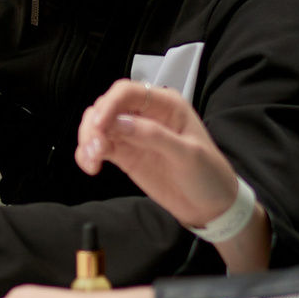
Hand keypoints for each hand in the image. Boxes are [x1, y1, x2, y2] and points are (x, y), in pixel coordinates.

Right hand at [75, 80, 238, 227]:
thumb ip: (154, 136)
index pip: (128, 92)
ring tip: (91, 161)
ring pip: (98, 125)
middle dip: (94, 125)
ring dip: (88, 140)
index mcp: (165, 105)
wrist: (211, 205)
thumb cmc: (208, 174)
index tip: (99, 126)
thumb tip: (118, 123)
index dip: (109, 105)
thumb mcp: (188, 154)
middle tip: (94, 149)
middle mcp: (146, 115)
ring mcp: (133, 135)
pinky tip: (90, 166)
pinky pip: (99, 147)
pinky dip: (88, 154)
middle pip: (107, 106)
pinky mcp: (126, 154)